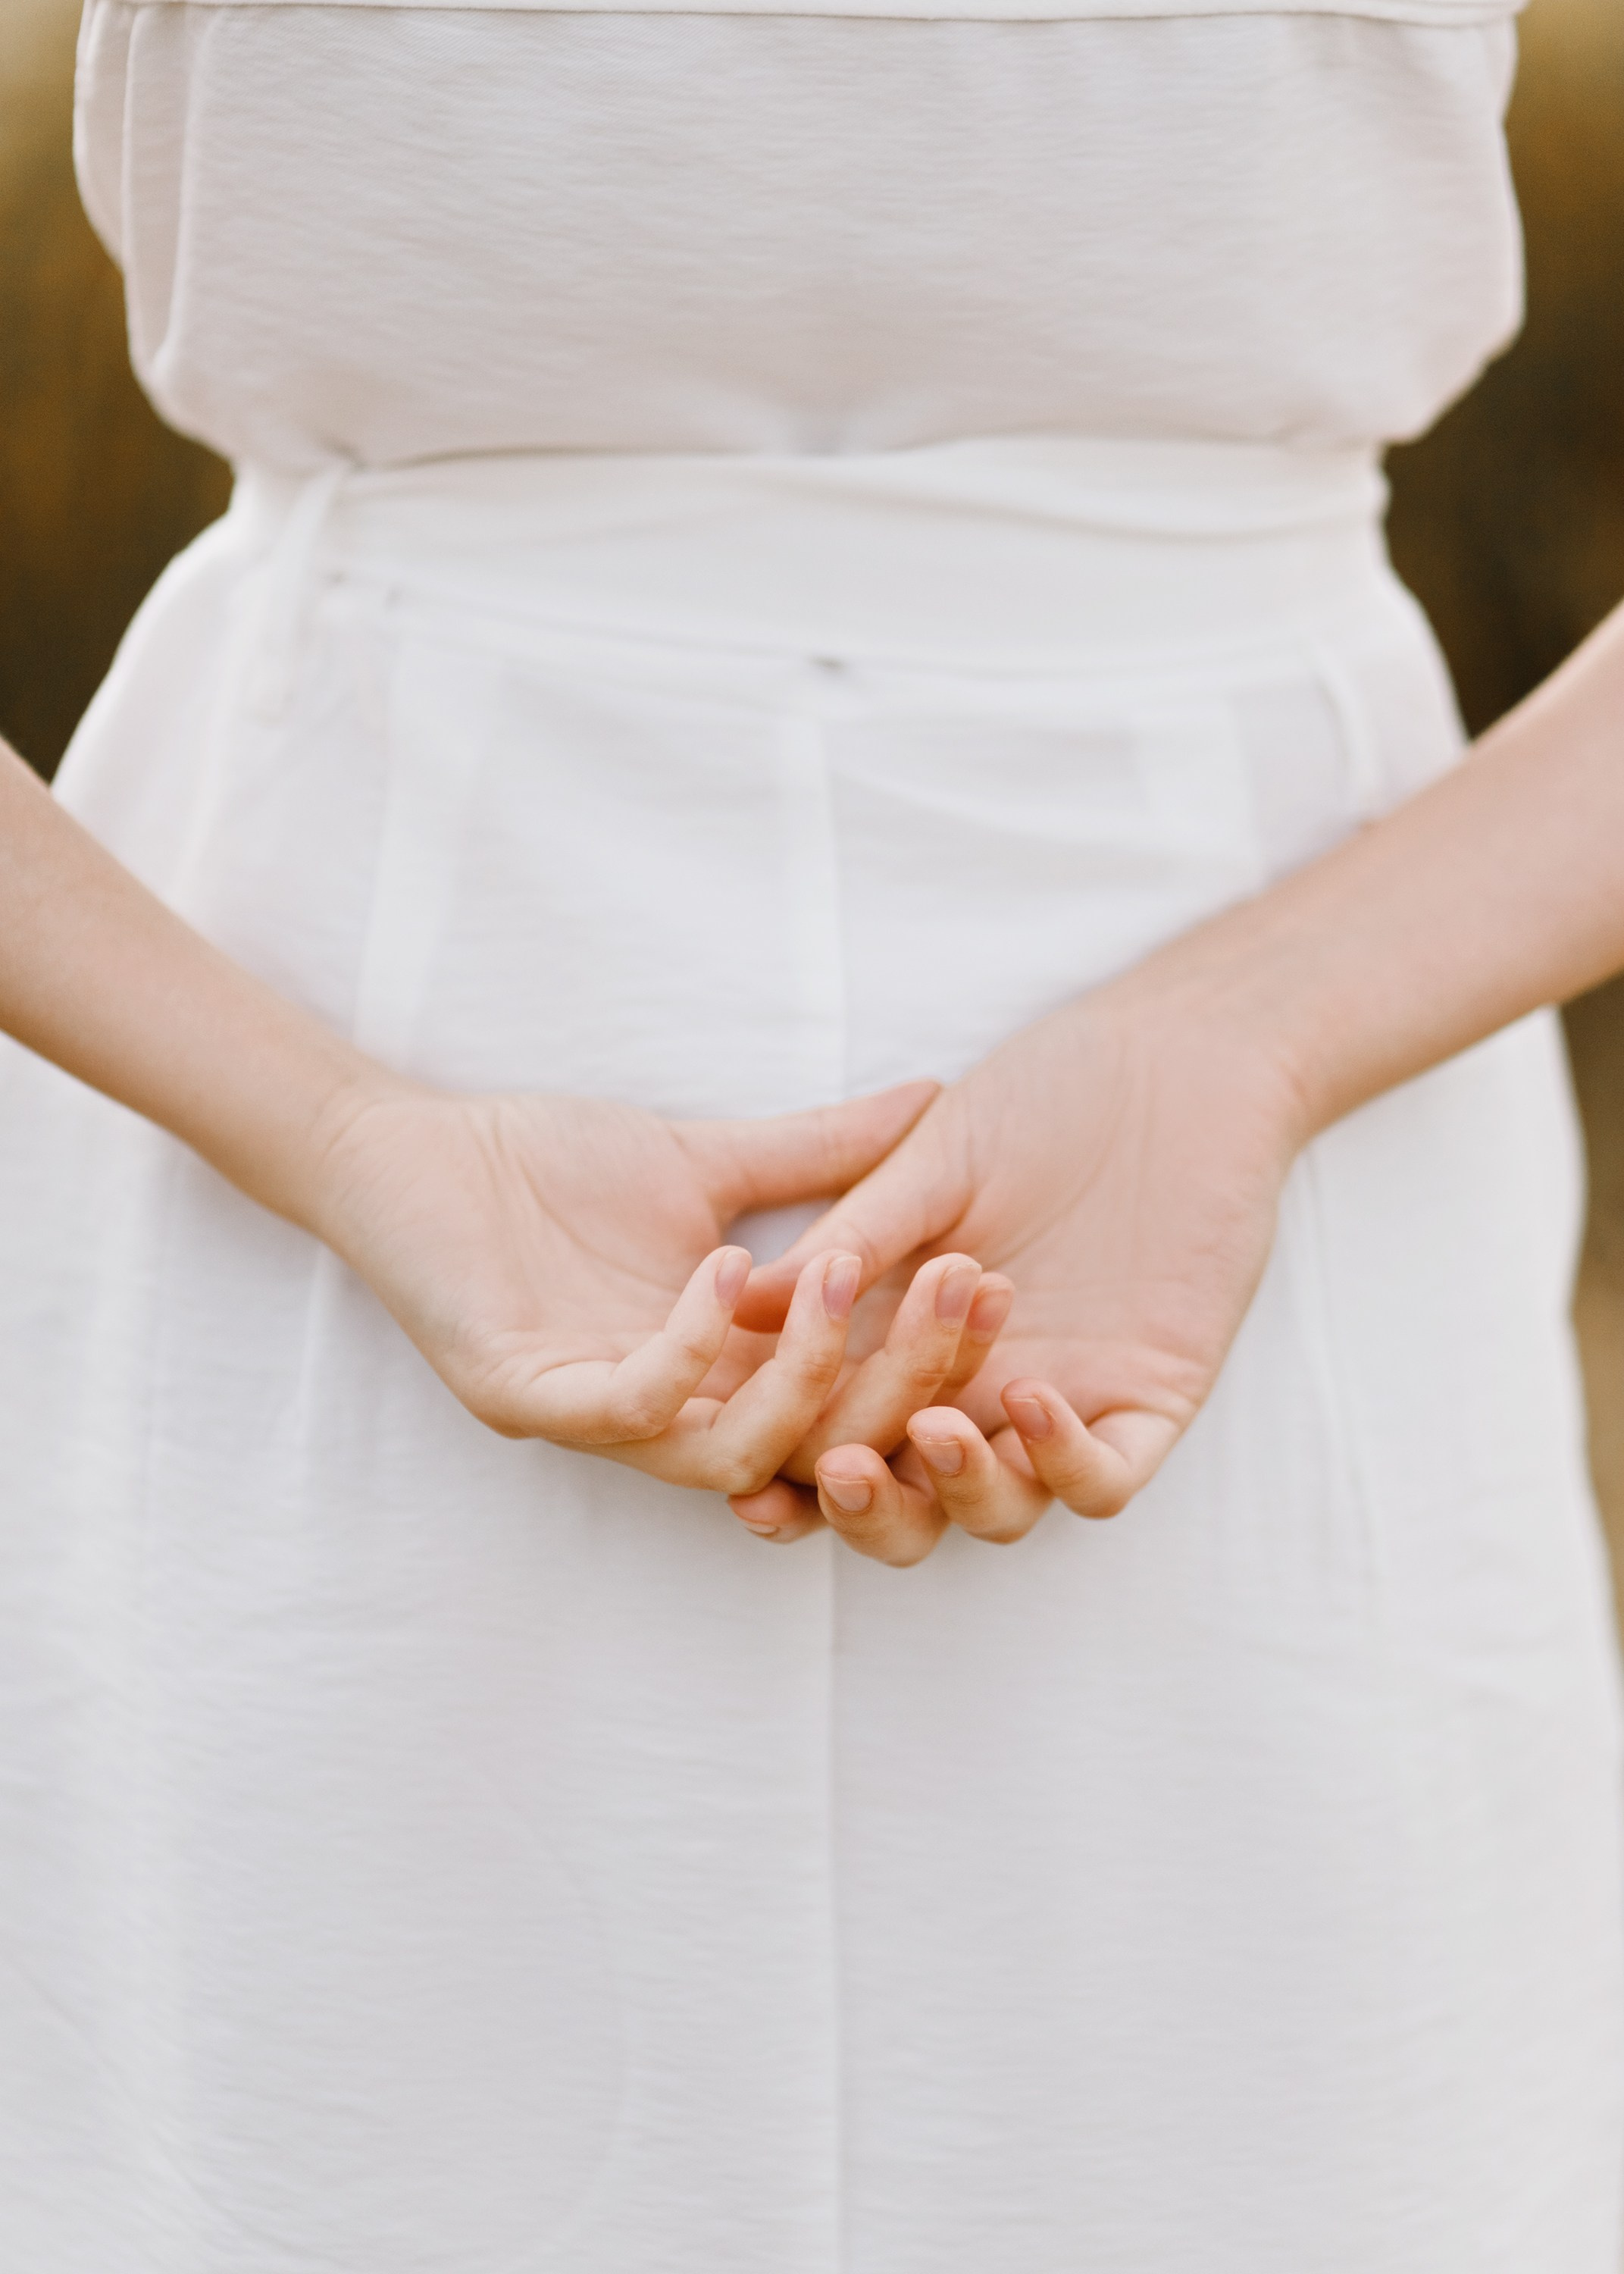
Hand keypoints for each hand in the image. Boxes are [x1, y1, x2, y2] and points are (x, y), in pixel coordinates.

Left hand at [307, 1074, 1007, 1496]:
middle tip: (966, 1286)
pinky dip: (688, 1346)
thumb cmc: (547, 1166)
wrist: (409, 1151)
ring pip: (734, 1457)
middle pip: (820, 1449)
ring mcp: (593, 1418)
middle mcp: (669, 1420)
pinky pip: (629, 1408)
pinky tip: (730, 1268)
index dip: (934, 1363)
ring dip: (808, 1374)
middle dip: (906, 1378)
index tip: (995, 1279)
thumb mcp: (707, 1160)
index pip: (855, 1407)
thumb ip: (821, 1155)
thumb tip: (935, 1099)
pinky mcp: (522, 1396)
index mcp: (722, 1376)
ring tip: (848, 1273)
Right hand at [734, 976, 1309, 1561]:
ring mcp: (1065, 1404)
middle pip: (908, 1507)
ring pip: (1001, 1511)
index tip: (742, 1474)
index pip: (832, 1436)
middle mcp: (979, 1392)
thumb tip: (742, 1303)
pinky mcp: (1150, 1399)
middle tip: (838, 1467)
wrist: (1175, 1059)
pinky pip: (1105, 1477)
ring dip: (959, 1489)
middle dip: (865, 1509)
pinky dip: (1064, 1462)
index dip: (784, 1471)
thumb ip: (853, 1236)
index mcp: (908, 1344)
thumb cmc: (1046, 1097)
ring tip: (932, 1423)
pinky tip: (1031, 1397)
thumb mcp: (935, 1162)